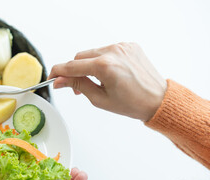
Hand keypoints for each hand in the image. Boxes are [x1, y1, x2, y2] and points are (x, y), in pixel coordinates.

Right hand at [49, 42, 166, 120]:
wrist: (158, 100)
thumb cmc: (133, 104)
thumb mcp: (99, 99)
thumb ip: (78, 85)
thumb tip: (60, 80)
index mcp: (105, 66)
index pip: (71, 66)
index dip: (58, 73)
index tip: (52, 78)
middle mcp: (113, 51)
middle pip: (80, 57)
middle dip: (74, 71)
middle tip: (78, 88)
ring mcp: (122, 46)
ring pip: (92, 53)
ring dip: (88, 66)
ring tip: (96, 82)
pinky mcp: (129, 45)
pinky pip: (107, 51)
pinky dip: (102, 61)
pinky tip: (109, 74)